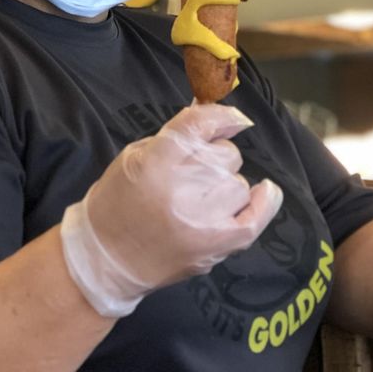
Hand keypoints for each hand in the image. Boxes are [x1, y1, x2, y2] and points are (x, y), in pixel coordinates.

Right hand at [61, 104, 282, 316]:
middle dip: (213, 159)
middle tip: (190, 177)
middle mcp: (183, 188)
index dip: (220, 116)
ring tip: (198, 202)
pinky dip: (264, 202)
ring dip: (224, 186)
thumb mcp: (136, 156)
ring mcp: (203, 219)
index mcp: (157, 161)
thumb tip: (213, 111)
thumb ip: (177, 135)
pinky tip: (265, 191)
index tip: (231, 119)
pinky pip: (255, 217)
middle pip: (225, 155)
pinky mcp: (217, 245)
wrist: (107, 260)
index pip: (200, 123)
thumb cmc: (118, 202)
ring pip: (238, 183)